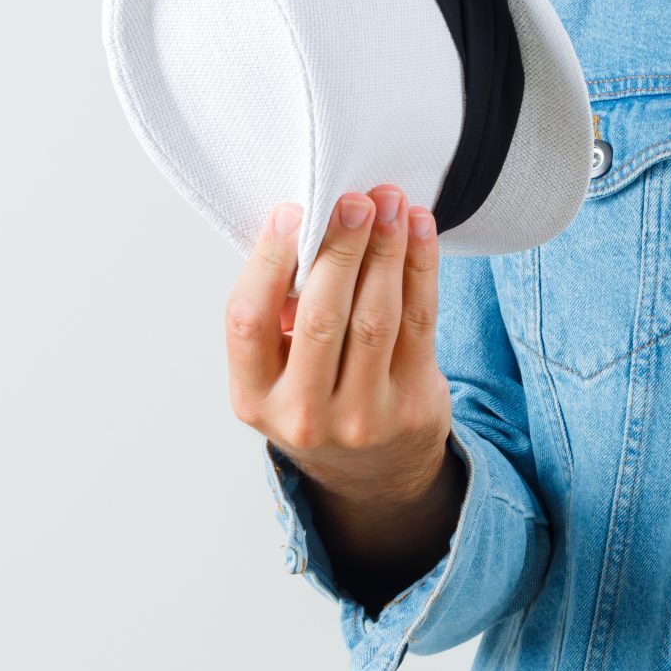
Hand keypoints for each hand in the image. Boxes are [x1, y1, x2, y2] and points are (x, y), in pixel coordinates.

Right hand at [226, 184, 454, 509]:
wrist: (373, 471)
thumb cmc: (317, 396)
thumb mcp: (276, 372)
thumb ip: (279, 313)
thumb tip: (306, 224)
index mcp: (253, 396)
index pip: (249, 321)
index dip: (269, 261)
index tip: (291, 210)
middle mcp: (303, 413)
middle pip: (321, 316)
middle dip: (340, 248)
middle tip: (353, 199)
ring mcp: (362, 415)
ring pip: (376, 316)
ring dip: (386, 250)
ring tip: (390, 202)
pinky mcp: (413, 404)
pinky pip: (420, 322)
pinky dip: (422, 268)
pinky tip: (420, 230)